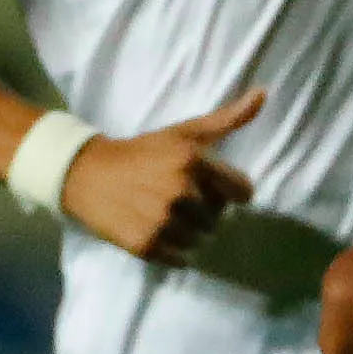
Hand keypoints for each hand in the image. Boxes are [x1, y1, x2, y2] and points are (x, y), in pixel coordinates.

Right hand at [61, 88, 264, 265]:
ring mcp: (163, 220)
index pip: (242, 192)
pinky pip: (181, 259)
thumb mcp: (185, 132)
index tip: (208, 186)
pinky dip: (172, 250)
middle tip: (174, 196)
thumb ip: (227, 118)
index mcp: (194, 160)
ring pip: (200, 240)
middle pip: (219, 218)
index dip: (228, 191)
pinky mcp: (147, 244)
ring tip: (163, 212)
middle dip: (203, 210)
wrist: (88, 173)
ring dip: (187, 231)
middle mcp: (181, 191)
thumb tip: (264, 94)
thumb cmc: (143, 151)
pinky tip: (155, 228)